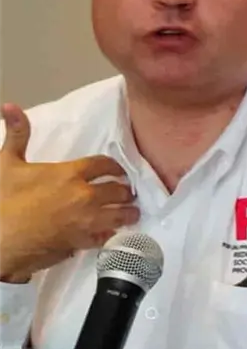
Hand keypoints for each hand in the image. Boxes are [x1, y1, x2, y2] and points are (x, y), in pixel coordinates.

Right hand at [0, 104, 139, 281]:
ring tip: (130, 213)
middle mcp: (86, 195)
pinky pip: (108, 236)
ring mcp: (88, 220)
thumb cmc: (3, 201)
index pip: (104, 165)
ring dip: (127, 212)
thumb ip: (17, 135)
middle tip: (127, 193)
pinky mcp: (84, 242)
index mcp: (70, 173)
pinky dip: (112, 234)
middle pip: (119, 190)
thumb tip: (10, 106)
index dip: (114, 167)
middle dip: (125, 190)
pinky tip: (112, 233)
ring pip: (121, 214)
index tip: (118, 171)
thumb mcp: (7, 163)